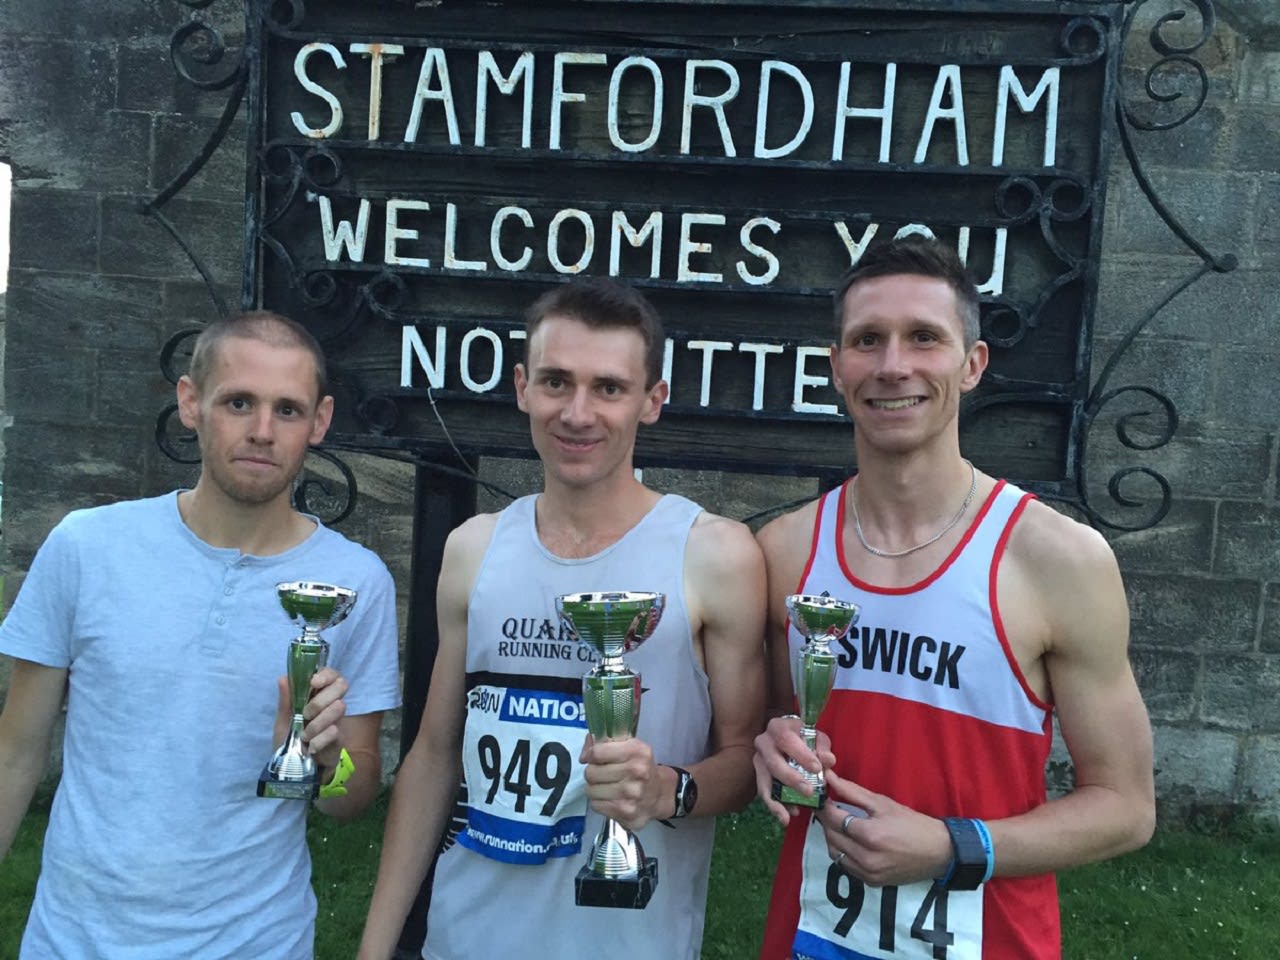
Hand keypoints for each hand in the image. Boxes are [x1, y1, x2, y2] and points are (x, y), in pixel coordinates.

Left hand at [273, 667, 348, 771]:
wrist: (295, 770)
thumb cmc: (289, 740)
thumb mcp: (282, 720)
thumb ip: (285, 701)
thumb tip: (283, 678)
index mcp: (317, 696)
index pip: (332, 675)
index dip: (326, 674)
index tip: (313, 682)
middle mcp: (331, 704)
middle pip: (341, 685)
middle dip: (320, 699)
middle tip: (305, 714)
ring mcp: (338, 721)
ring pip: (338, 708)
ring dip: (317, 723)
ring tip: (305, 736)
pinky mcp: (340, 738)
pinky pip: (334, 731)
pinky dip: (318, 740)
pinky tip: (311, 748)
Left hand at [580, 735, 665, 830]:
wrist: (659, 794)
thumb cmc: (639, 768)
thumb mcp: (628, 746)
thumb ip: (603, 743)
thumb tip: (584, 754)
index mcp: (636, 750)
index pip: (597, 752)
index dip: (590, 755)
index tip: (592, 758)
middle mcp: (636, 771)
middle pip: (591, 772)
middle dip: (593, 773)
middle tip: (603, 774)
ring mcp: (631, 793)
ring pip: (590, 790)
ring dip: (595, 789)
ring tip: (608, 787)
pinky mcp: (626, 811)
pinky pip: (595, 805)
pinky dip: (599, 802)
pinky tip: (610, 799)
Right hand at [752, 715, 835, 826]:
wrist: (787, 737)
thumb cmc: (803, 737)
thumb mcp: (815, 736)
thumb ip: (823, 747)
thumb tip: (828, 760)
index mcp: (777, 728)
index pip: (786, 739)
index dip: (801, 755)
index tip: (817, 768)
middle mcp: (763, 743)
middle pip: (773, 762)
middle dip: (791, 779)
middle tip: (809, 792)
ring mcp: (759, 761)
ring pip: (764, 782)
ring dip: (778, 800)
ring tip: (793, 813)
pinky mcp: (759, 777)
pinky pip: (764, 794)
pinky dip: (775, 806)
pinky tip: (786, 817)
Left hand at [817, 770, 951, 886]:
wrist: (939, 853)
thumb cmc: (913, 824)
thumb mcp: (883, 803)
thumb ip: (852, 792)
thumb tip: (829, 777)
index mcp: (870, 836)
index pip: (834, 819)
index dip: (824, 806)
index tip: (821, 797)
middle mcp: (866, 858)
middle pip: (831, 837)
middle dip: (827, 821)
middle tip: (830, 809)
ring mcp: (868, 874)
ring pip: (835, 854)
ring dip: (833, 838)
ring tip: (840, 825)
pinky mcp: (871, 883)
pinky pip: (846, 866)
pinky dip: (843, 853)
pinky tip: (851, 842)